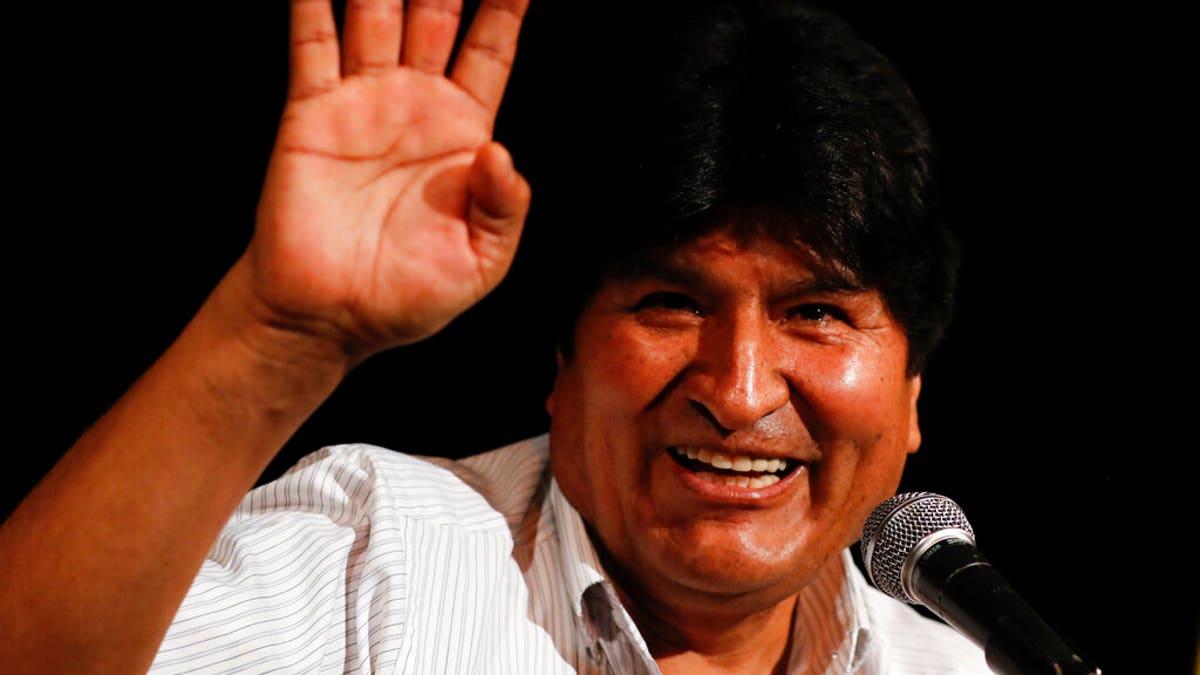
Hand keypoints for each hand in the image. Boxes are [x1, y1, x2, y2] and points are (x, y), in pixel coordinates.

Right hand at [249, 0, 531, 360]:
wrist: (328, 317)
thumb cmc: (407, 295)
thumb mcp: (480, 263)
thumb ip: (504, 208)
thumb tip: (503, 155)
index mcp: (462, 133)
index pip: (490, 51)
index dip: (506, 9)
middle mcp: (414, 105)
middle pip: (435, 15)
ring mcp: (362, 102)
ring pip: (377, 13)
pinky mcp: (312, 111)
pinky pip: (313, 43)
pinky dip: (313, 3)